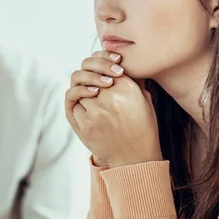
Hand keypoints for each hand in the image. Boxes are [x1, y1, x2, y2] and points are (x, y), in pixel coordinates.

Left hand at [65, 51, 161, 167]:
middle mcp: (111, 98)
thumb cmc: (142, 127)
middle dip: (89, 73)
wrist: (135, 158)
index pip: (105, 63)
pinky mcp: (85, 124)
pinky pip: (73, 104)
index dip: (101, 61)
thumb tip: (118, 62)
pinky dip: (78, 103)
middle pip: (88, 72)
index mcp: (127, 89)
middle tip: (93, 77)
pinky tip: (87, 107)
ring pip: (78, 87)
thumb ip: (132, 81)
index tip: (104, 66)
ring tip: (92, 94)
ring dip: (83, 89)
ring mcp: (96, 111)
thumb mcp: (145, 100)